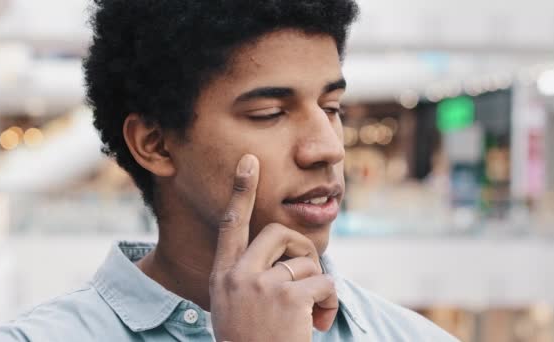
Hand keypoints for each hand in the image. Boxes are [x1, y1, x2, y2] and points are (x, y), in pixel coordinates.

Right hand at [209, 154, 337, 341]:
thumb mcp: (237, 308)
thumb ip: (250, 278)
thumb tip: (289, 256)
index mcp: (223, 276)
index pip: (231, 224)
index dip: (241, 190)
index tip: (250, 161)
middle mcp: (237, 276)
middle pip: (278, 234)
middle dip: (302, 250)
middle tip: (308, 275)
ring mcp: (261, 286)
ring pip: (306, 262)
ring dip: (317, 288)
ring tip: (311, 315)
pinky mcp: (288, 298)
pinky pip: (324, 282)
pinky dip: (330, 303)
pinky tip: (319, 324)